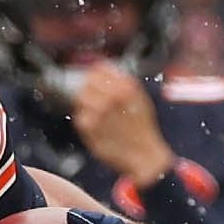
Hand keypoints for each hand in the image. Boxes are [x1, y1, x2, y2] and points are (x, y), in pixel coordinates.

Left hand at [67, 63, 175, 186]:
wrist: (143, 155)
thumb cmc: (142, 128)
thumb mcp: (139, 97)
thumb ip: (120, 81)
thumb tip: (100, 67)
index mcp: (126, 86)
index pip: (99, 69)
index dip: (95, 75)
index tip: (95, 80)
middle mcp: (111, 95)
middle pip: (88, 82)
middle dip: (90, 89)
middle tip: (96, 101)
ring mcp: (98, 110)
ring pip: (81, 97)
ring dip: (86, 104)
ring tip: (97, 115)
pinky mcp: (88, 126)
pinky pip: (79, 115)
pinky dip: (85, 119)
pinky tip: (96, 126)